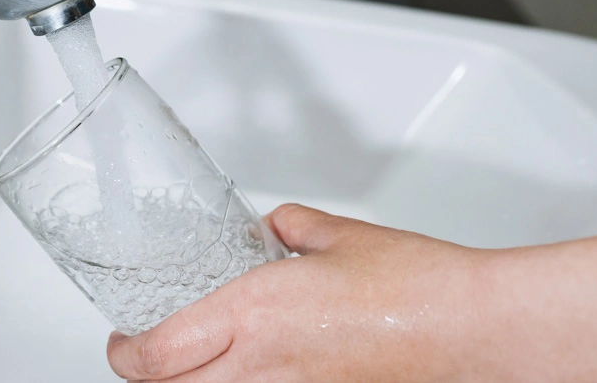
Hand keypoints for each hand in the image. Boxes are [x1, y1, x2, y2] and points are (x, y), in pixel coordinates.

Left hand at [105, 204, 485, 380]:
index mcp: (255, 312)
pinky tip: (257, 367)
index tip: (123, 339)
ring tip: (203, 356)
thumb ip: (290, 228)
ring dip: (194, 382)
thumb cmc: (416, 286)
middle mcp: (263, 366)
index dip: (124, 352)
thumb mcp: (338, 236)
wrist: (473, 330)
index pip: (155, 355)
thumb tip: (273, 229)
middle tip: (151, 349)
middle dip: (150, 373)